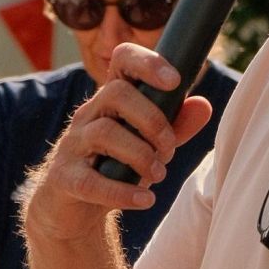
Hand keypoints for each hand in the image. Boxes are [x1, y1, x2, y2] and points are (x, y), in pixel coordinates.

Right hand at [22, 44, 212, 246]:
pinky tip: (145, 200)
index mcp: (110, 100)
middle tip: (169, 149)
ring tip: (159, 175)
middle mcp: (88, 115)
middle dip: (153, 121)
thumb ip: (176, 126)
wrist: (73, 208)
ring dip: (141, 155)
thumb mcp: (149, 144)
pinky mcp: (64, 177)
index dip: (147, 63)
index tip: (175, 81)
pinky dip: (122, 192)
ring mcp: (72, 145)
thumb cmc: (114, 167)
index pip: (122, 60)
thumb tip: (204, 105)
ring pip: (104, 132)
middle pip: (116, 94)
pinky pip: (91, 181)